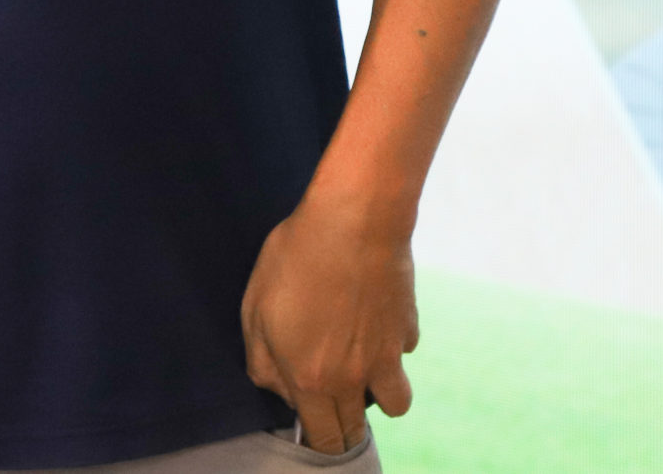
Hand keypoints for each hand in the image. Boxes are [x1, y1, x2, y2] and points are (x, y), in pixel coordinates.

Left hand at [242, 193, 418, 453]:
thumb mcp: (255, 308)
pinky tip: (372, 318)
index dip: (317, 439)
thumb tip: (276, 387)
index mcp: (311, 379)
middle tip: (332, 406)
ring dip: (377, 395)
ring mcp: (387, 356)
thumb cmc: (296, 259)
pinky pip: (401, 355)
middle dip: (343, 427)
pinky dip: (389, 347)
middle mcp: (353, 377)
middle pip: (356, 430)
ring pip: (393, 404)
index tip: (310, 426)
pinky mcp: (407, 330)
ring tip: (358, 369)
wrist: (354, 222)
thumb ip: (261, 360)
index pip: (322, 438)